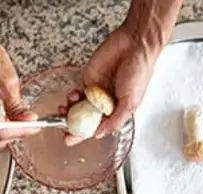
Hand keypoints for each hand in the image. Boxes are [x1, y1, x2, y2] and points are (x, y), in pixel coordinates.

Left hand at [60, 25, 158, 145]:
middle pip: (83, 119)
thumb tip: (100, 134)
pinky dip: (71, 97)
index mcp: (116, 111)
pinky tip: (72, 97)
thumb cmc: (140, 70)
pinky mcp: (88, 80)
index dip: (82, 135)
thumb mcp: (130, 102)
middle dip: (71, 125)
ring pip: (77, 106)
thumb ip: (115, 120)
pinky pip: (76, 91)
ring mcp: (95, 92)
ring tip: (65, 111)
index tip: (70, 140)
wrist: (134, 45)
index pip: (96, 127)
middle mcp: (105, 103)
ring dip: (69, 111)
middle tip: (62, 129)